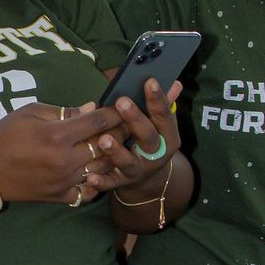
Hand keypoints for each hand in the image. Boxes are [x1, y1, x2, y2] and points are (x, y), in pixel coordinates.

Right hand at [0, 101, 123, 204]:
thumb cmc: (5, 135)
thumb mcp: (29, 112)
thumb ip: (62, 111)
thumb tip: (90, 108)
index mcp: (57, 135)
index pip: (97, 121)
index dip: (114, 113)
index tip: (123, 107)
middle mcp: (66, 159)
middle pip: (106, 145)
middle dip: (120, 133)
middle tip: (128, 125)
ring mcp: (65, 180)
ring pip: (103, 169)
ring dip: (113, 157)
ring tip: (117, 147)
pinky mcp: (61, 196)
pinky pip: (88, 191)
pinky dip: (96, 182)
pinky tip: (98, 172)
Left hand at [84, 78, 181, 194]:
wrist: (148, 180)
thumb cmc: (148, 141)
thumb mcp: (159, 125)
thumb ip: (164, 105)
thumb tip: (175, 82)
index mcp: (167, 136)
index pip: (164, 115)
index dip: (158, 98)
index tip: (149, 81)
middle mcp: (156, 154)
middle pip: (148, 137)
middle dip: (135, 119)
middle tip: (122, 102)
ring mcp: (138, 170)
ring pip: (128, 161)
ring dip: (115, 151)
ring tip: (104, 139)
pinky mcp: (121, 182)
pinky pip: (110, 183)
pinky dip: (100, 181)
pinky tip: (89, 177)